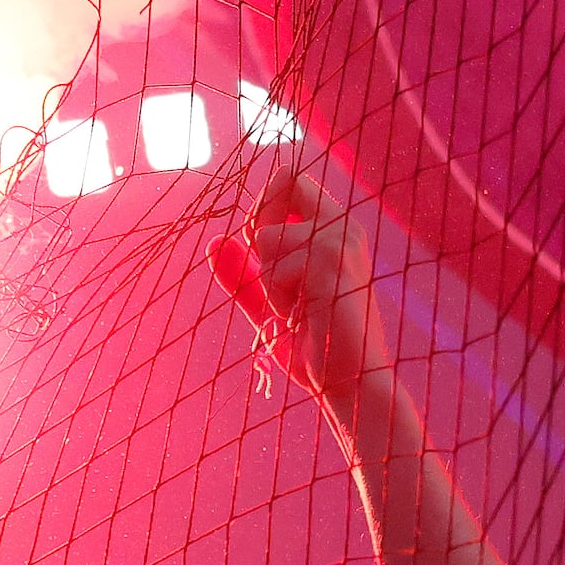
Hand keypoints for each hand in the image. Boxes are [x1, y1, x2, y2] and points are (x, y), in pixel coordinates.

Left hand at [218, 167, 386, 400]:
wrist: (350, 385)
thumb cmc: (317, 349)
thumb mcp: (271, 304)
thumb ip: (244, 274)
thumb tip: (214, 242)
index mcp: (337, 230)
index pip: (290, 180)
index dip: (263, 207)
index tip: (264, 251)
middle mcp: (344, 226)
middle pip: (283, 183)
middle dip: (259, 229)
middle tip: (280, 280)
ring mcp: (339, 241)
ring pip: (265, 235)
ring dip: (269, 280)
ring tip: (299, 309)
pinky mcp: (330, 261)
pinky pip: (272, 265)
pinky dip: (277, 298)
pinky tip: (305, 318)